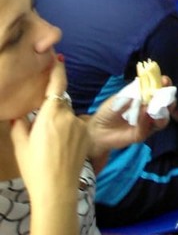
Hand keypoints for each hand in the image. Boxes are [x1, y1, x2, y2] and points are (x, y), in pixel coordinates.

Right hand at [10, 57, 89, 205]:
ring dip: (62, 125)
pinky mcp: (87, 135)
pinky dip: (71, 134)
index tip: (59, 58)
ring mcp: (80, 125)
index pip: (57, 84)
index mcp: (50, 113)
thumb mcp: (21, 146)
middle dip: (53, 113)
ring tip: (54, 147)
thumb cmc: (35, 167)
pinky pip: (77, 128)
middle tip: (44, 133)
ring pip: (69, 117)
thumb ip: (19, 125)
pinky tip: (64, 151)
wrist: (57, 190)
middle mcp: (68, 114)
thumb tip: (18, 114)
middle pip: (61, 105)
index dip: (58, 69)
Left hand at [87, 80, 170, 158]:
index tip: (164, 80)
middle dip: (169, 100)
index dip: (164, 84)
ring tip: (158, 107)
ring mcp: (147, 123)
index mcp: (146, 97)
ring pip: (162, 119)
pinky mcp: (142, 135)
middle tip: (167, 96)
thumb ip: (132, 95)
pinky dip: (147, 120)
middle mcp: (150, 110)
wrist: (98, 129)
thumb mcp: (119, 98)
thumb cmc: (109, 110)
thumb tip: (144, 91)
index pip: (159, 90)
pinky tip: (144, 114)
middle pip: (166, 105)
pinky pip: (148, 128)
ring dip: (162, 113)